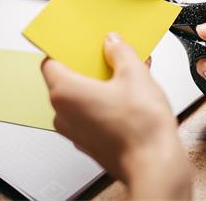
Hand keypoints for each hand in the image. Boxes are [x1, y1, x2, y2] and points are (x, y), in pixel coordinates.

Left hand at [42, 33, 190, 199]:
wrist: (155, 164)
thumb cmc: (141, 127)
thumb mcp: (134, 73)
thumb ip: (121, 52)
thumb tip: (113, 42)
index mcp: (66, 92)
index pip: (50, 61)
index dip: (66, 48)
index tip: (80, 41)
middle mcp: (64, 114)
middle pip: (69, 77)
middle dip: (92, 63)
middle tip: (111, 52)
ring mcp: (76, 130)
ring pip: (83, 95)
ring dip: (103, 81)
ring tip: (128, 71)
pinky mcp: (91, 140)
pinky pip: (92, 111)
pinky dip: (106, 98)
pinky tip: (131, 91)